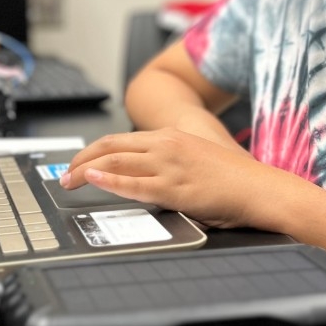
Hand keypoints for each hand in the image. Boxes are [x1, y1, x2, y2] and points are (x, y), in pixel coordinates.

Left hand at [61, 128, 288, 229]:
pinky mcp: (174, 188)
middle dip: (81, 160)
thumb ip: (169, 167)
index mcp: (171, 137)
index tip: (78, 163)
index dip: (93, 151)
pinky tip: (93, 180)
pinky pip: (133, 183)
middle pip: (110, 146)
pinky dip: (108, 180)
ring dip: (86, 171)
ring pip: (115, 161)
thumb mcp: (195, 162)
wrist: (259, 189)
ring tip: (69, 181)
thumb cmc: (233, 181)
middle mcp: (166, 145)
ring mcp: (169, 165)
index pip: (120, 140)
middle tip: (66, 174)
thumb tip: (146, 182)